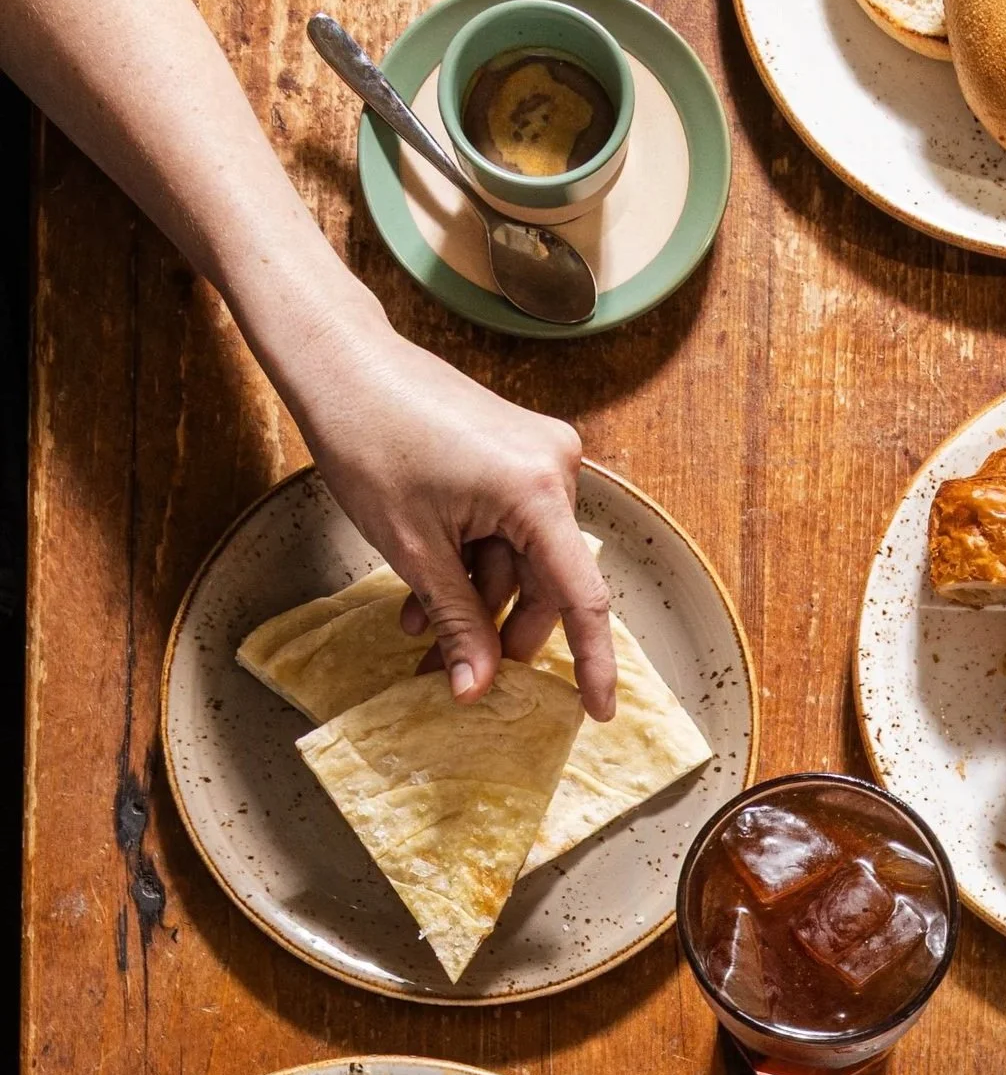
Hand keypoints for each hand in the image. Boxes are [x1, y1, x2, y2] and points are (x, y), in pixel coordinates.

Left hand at [283, 309, 617, 719]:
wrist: (340, 362)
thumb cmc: (369, 439)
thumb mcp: (414, 550)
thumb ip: (457, 624)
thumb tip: (474, 691)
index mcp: (537, 489)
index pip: (582, 597)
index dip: (592, 662)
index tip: (596, 712)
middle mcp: (553, 468)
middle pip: (547, 582)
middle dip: (501, 632)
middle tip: (458, 677)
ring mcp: (536, 456)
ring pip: (521, 560)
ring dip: (476, 600)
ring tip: (420, 629)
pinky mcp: (515, 452)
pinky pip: (507, 529)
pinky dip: (473, 563)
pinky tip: (428, 589)